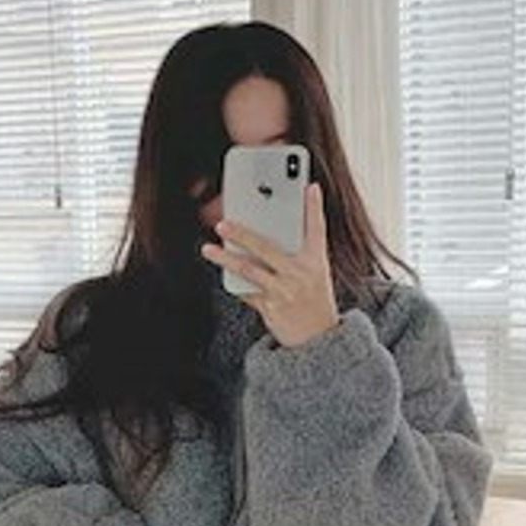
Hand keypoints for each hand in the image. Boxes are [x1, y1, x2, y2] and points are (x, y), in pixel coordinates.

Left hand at [200, 182, 339, 348]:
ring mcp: (284, 292)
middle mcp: (301, 274)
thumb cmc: (313, 298)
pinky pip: (246, 291)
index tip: (310, 186)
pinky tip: (222, 271)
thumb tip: (271, 228)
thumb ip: (299, 250)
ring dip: (225, 258)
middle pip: (267, 248)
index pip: (317, 229)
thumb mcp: (315, 272)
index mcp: (316, 261)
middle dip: (242, 234)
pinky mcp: (271, 308)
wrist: (318, 338)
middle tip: (222, 224)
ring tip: (208, 249)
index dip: (314, 207)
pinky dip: (233, 281)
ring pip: (249, 270)